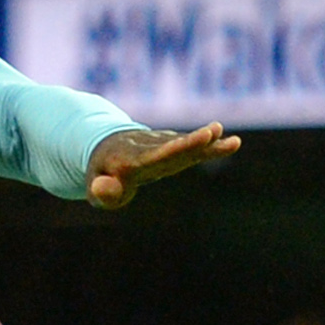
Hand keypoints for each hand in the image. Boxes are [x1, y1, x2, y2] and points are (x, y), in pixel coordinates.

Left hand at [87, 122, 239, 209]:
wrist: (106, 146)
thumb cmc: (101, 175)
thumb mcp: (93, 189)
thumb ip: (101, 192)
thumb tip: (104, 188)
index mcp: (127, 160)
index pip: (148, 158)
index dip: (165, 152)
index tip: (179, 145)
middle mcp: (146, 148)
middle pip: (171, 147)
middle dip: (190, 142)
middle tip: (212, 132)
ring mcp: (160, 144)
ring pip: (184, 143)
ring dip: (204, 141)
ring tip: (225, 136)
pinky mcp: (172, 144)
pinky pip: (191, 145)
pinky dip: (210, 145)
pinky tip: (231, 143)